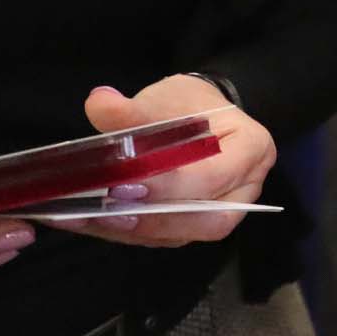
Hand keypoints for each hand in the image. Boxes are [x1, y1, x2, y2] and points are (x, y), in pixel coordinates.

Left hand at [51, 77, 275, 247]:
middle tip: (106, 211)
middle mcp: (246, 188)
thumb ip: (133, 109)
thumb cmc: (189, 106)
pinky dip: (125, 231)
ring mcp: (222, 211)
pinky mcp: (194, 225)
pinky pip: (164, 237)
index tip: (122, 184)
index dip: (169, 186)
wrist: (194, 117)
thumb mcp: (164, 98)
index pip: (213, 176)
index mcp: (251, 148)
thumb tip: (99, 104)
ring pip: (183, 234)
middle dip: (155, 220)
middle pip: (208, 220)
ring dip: (132, 230)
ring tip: (85, 217)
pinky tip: (90, 220)